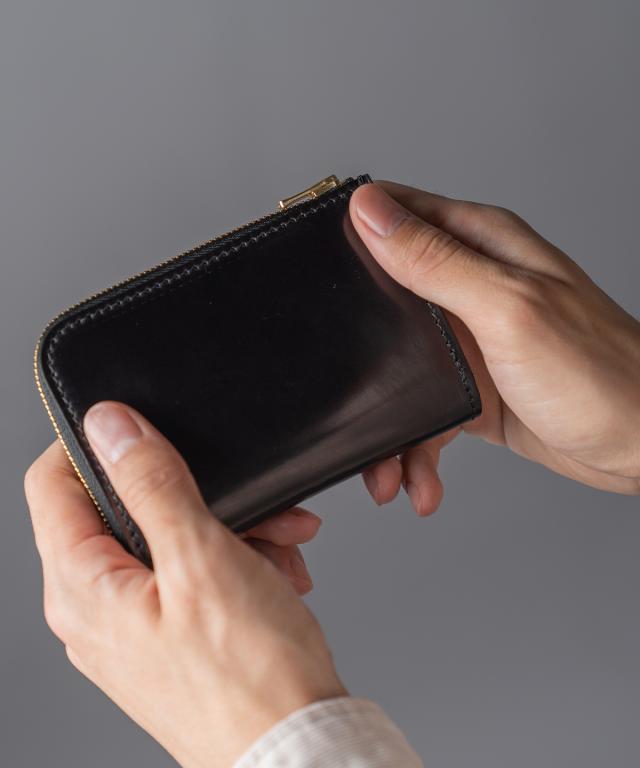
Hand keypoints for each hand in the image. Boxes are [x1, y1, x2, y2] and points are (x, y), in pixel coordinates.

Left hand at [25, 402, 345, 767]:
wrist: (296, 749)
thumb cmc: (250, 676)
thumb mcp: (202, 557)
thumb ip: (150, 483)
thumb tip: (109, 425)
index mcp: (82, 589)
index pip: (52, 484)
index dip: (94, 443)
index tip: (144, 427)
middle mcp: (95, 610)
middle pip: (122, 509)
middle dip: (190, 491)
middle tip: (243, 499)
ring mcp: (132, 625)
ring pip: (168, 539)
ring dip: (228, 526)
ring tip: (278, 541)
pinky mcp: (169, 635)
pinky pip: (191, 572)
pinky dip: (234, 558)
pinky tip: (275, 569)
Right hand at [349, 181, 639, 512]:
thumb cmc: (598, 372)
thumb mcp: (506, 309)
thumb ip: (435, 262)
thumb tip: (371, 213)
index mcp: (480, 247)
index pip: (398, 213)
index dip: (349, 228)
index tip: (306, 259)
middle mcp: (472, 288)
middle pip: (385, 297)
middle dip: (355, 342)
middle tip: (333, 377)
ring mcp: (470, 341)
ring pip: (398, 368)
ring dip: (385, 423)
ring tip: (384, 469)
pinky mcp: (472, 390)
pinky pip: (423, 417)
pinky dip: (415, 452)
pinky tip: (419, 482)